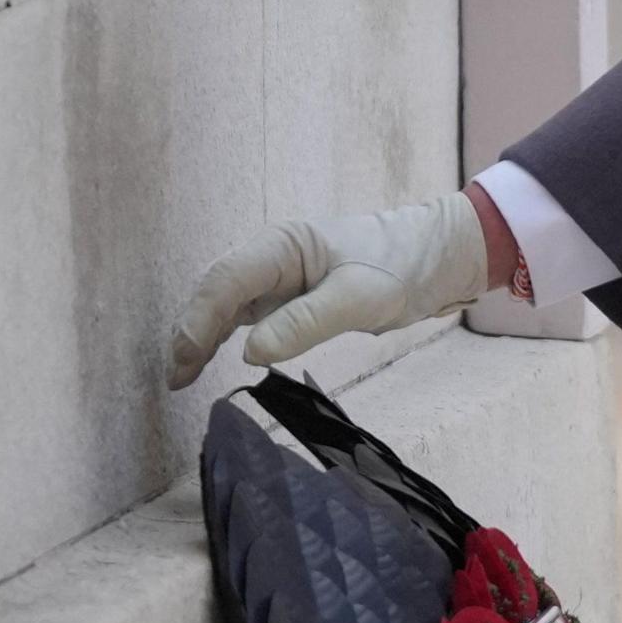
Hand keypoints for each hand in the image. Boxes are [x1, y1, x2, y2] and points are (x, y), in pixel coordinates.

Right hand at [166, 190, 494, 388]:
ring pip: (229, 302)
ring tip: (185, 375)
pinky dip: (230, 334)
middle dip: (191, 330)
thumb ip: (305, 322)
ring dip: (204, 334)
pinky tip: (221, 358)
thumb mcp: (360, 298)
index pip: (225, 280)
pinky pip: (251, 313)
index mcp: (283, 245)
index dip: (198, 319)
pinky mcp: (296, 294)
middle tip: (176, 377)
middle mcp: (274, 256)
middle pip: (217, 290)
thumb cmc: (406, 265)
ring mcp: (283, 275)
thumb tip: (248, 352)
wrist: (445, 256)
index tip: (185, 358)